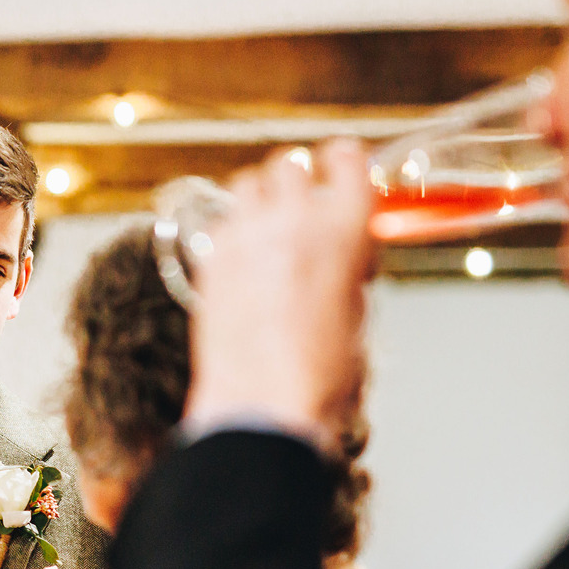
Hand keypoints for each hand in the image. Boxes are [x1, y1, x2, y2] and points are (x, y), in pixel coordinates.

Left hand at [187, 141, 374, 453]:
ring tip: (270, 226)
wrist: (262, 409)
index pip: (346, 159)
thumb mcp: (359, 318)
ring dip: (263, 196)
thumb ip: (349, 274)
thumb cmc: (316, 379)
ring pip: (248, 182)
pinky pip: (221, 221)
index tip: (344, 169)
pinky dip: (234, 229)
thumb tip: (341, 264)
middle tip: (306, 207)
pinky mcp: (210, 261)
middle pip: (291, 164)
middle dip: (302, 180)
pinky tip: (243, 258)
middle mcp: (292, 224)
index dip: (345, 163)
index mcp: (343, 233)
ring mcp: (244, 238)